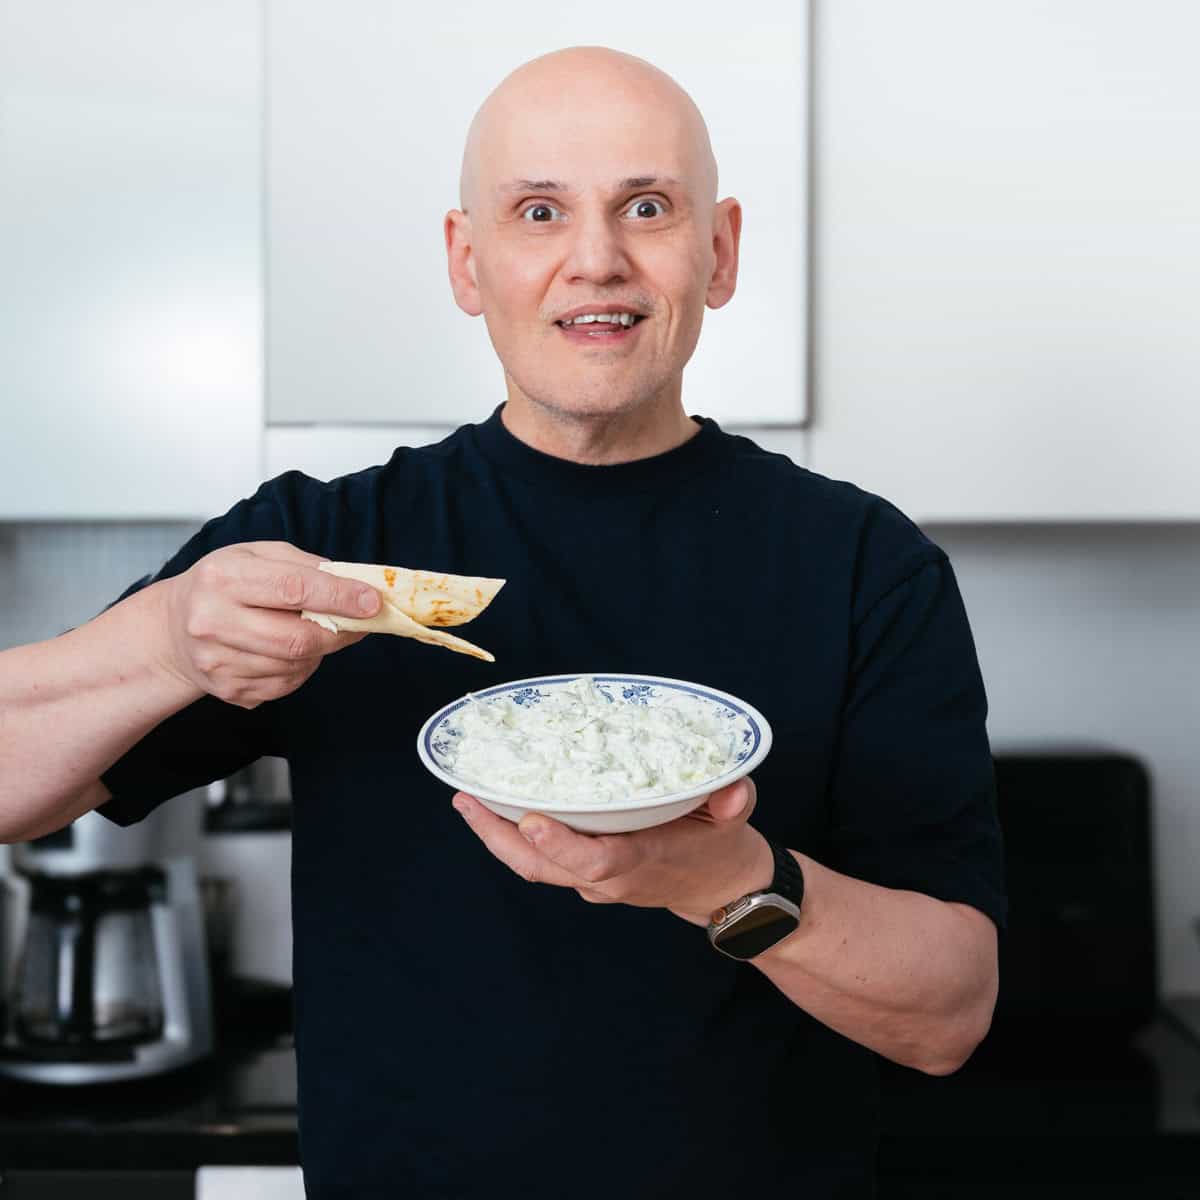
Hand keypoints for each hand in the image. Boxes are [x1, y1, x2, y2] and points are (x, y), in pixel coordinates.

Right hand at [156, 541, 381, 708]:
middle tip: (360, 622)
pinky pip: (286, 685)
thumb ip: (305, 566)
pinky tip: (288, 651)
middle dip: (339, 632)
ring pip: (296, 665)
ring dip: (319, 650)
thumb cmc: (224, 584)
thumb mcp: (256, 556)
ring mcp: (217, 662)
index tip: (372, 601)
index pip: (294, 588)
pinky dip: (301, 668)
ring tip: (312, 630)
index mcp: (223, 577)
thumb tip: (355, 585)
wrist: (173, 629)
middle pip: (298, 639)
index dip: (340, 597)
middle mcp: (213, 621)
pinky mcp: (227, 690)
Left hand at [451, 777, 773, 925]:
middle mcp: (610, 877)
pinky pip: (542, 862)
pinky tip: (491, 805)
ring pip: (536, 867)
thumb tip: (732, 789)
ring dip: (497, 836)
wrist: (719, 891)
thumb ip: (734, 802)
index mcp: (642, 860)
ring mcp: (594, 881)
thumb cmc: (722, 847)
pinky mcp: (586, 875)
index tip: (530, 817)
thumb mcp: (736, 821)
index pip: (594, 861)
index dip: (561, 844)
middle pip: (546, 867)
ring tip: (466, 798)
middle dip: (502, 837)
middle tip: (468, 799)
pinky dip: (514, 838)